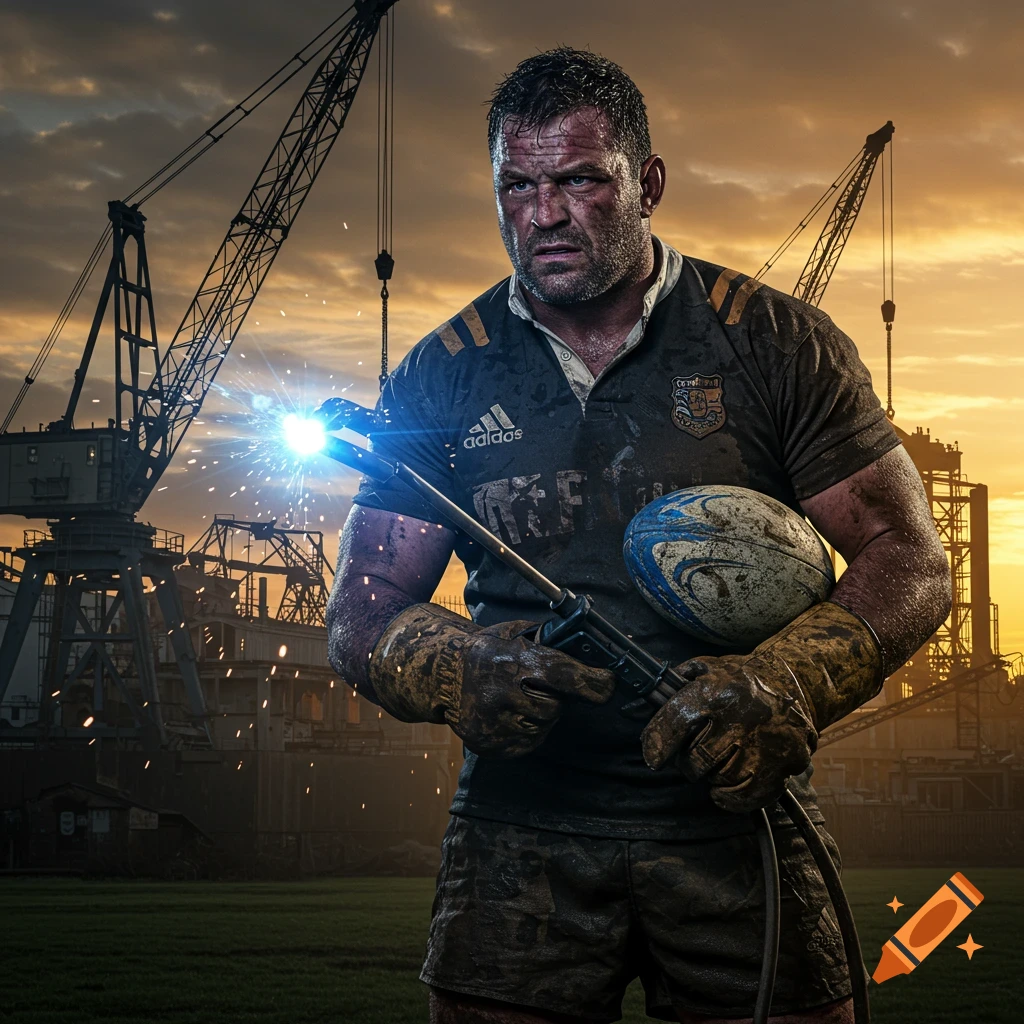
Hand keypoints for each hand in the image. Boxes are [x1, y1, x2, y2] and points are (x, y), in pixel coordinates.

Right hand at [369, 604, 615, 756]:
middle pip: (554, 706)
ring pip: (542, 727)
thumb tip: (590, 648)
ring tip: (516, 699)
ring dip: (539, 715)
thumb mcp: (512, 634)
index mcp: (510, 661)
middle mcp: (501, 695)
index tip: (608, 684)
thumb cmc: (486, 651)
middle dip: (554, 696)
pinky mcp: (491, 746)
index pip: (563, 675)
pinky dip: (526, 731)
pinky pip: (527, 743)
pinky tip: (509, 715)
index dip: (591, 682)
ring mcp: (494, 725)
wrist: (442, 675)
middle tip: (535, 685)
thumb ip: (547, 642)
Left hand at [641, 601, 881, 813]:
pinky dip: (731, 797)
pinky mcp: (784, 765)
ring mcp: (765, 745)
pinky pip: (747, 797)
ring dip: (713, 775)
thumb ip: (671, 689)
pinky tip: (727, 784)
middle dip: (688, 761)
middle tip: (694, 752)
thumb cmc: (740, 679)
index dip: (657, 742)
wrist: (794, 683)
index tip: (653, 756)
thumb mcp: (704, 670)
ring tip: (719, 757)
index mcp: (717, 691)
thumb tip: (635, 708)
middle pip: (696, 761)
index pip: (677, 722)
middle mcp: (741, 719)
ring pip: (720, 780)